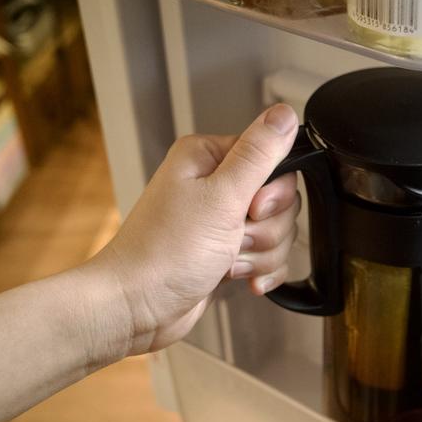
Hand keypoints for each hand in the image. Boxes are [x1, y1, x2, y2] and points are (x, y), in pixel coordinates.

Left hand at [90, 104, 299, 355]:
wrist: (137, 307)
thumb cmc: (164, 254)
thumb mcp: (220, 197)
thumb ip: (258, 154)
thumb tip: (284, 114)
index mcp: (209, 158)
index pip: (274, 159)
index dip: (273, 192)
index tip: (252, 209)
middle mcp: (215, 185)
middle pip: (280, 200)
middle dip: (267, 229)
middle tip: (235, 237)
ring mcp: (221, 221)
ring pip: (276, 231)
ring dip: (260, 253)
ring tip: (227, 261)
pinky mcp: (226, 251)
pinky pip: (267, 256)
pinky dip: (259, 270)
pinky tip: (239, 278)